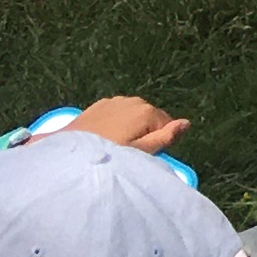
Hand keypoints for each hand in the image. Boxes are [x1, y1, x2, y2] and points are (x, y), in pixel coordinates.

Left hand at [68, 96, 188, 155]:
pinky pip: (117, 112)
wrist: (69, 152)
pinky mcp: (99, 104)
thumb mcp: (140, 152)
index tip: (145, 153)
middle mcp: (133, 100)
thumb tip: (187, 122)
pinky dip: (116, 122)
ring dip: (131, 126)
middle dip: (145, 131)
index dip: (159, 140)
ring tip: (117, 144)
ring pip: (133, 113)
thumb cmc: (108, 156)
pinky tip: (105, 135)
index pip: (167, 124)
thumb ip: (165, 137)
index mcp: (146, 111)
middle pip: (150, 117)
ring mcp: (115, 100)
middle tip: (130, 151)